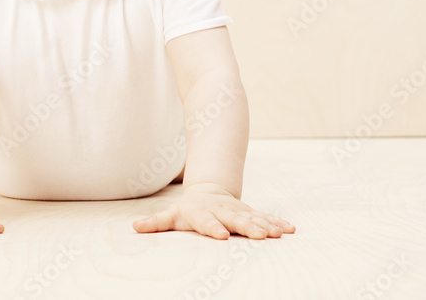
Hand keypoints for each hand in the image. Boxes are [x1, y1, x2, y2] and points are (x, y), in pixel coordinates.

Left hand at [132, 183, 294, 239]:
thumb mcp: (172, 214)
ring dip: (268, 225)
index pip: (207, 221)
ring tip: (280, 233)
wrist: (210, 189)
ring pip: (255, 218)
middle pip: (236, 220)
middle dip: (248, 227)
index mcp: (203, 212)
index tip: (221, 236)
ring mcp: (239, 211)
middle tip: (260, 235)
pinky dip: (278, 223)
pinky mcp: (252, 213)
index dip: (213, 227)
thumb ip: (156, 222)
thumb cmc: (188, 209)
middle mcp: (224, 211)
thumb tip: (134, 226)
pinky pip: (267, 218)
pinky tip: (291, 230)